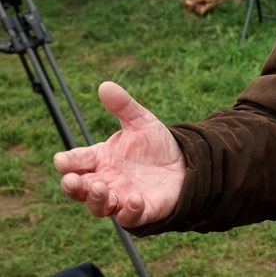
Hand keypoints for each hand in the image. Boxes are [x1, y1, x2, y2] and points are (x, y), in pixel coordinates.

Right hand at [53, 81, 185, 227]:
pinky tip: (135, 199)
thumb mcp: (141, 121)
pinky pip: (130, 217)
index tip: (62, 160)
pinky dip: (129, 211)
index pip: (75, 162)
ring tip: (101, 188)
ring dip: (96, 200)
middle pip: (79, 189)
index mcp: (100, 159)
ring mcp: (122, 197)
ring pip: (99, 206)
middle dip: (72, 186)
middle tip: (72, 180)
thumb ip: (123, 106)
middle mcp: (106, 181)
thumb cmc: (156, 145)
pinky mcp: (142, 210)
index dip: (67, 162)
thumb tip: (105, 85)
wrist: (186, 162)